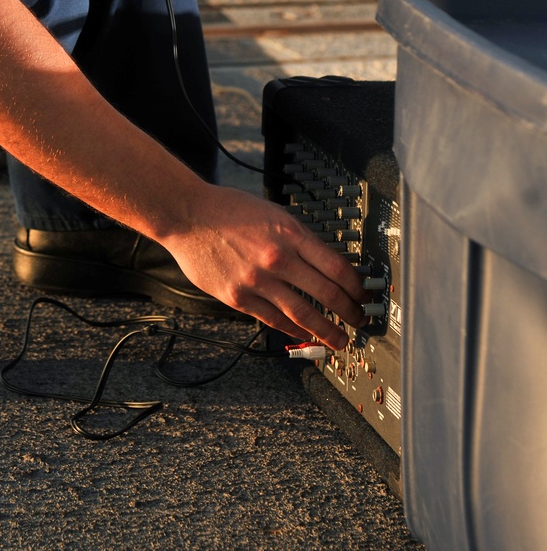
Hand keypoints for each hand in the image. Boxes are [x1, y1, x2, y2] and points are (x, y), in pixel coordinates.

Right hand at [164, 186, 364, 349]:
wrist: (188, 215)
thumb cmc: (228, 210)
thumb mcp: (272, 214)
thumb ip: (297, 238)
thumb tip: (324, 263)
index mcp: (290, 234)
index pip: (337, 267)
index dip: (357, 287)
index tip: (363, 295)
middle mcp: (278, 258)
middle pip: (328, 294)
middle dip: (350, 312)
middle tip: (359, 320)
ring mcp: (258, 281)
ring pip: (304, 314)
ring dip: (328, 331)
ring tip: (340, 340)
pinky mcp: (239, 297)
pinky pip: (274, 320)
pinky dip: (294, 331)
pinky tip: (304, 335)